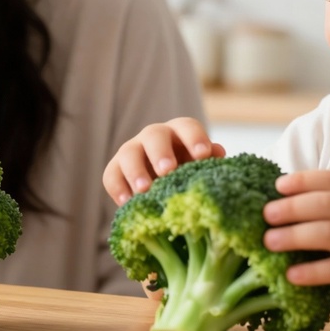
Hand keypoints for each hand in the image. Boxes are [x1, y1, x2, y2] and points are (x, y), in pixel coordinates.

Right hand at [102, 118, 224, 204]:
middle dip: (161, 152)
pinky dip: (117, 188)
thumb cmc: (189, 174)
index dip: (195, 138)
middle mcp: (154, 136)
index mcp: (180, 132)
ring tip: (144, 190)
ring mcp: (132, 151)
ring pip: (128, 153)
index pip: (187, 127)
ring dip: (136, 171)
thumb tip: (218, 153)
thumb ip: (209, 161)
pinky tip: (126, 203)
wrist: (162, 190)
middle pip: (154, 135)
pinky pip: (111, 175)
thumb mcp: (200, 167)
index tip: (203, 155)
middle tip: (167, 170)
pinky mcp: (115, 169)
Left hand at [262, 170, 329, 302]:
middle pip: (326, 204)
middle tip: (266, 214)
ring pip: (328, 233)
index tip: (277, 186)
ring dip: (295, 236)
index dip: (302, 180)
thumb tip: (287, 198)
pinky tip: (291, 274)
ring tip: (269, 241)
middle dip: (292, 207)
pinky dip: (311, 271)